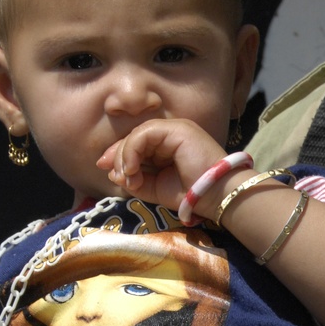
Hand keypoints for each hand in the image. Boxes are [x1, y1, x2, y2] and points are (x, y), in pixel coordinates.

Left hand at [97, 119, 229, 211]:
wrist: (215, 196)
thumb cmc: (189, 194)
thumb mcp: (154, 188)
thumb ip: (134, 180)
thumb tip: (113, 173)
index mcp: (166, 145)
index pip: (136, 144)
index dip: (119, 156)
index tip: (109, 173)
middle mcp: (170, 134)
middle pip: (134, 138)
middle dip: (118, 157)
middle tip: (117, 178)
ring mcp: (174, 129)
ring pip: (137, 135)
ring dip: (125, 157)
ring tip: (128, 178)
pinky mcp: (177, 129)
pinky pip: (144, 134)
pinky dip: (132, 151)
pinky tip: (132, 169)